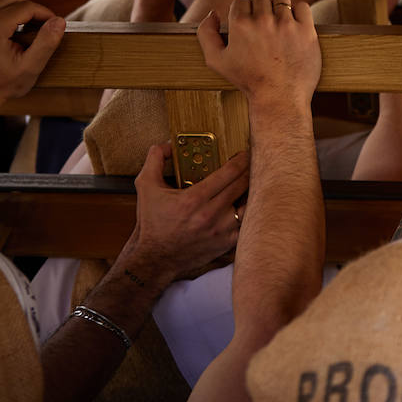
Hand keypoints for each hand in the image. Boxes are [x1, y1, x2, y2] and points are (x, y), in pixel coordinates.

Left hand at [0, 0, 66, 125]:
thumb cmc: (1, 85)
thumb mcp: (30, 67)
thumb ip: (46, 42)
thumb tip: (59, 21)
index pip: (25, 6)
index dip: (43, 13)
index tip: (51, 23)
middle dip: (28, 9)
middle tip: (38, 25)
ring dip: (11, 9)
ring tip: (21, 27)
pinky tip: (3, 28)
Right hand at [120, 143, 250, 288]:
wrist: (155, 257)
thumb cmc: (152, 222)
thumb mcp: (146, 187)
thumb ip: (154, 160)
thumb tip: (166, 144)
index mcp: (193, 199)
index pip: (228, 173)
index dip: (241, 160)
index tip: (245, 153)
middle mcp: (210, 215)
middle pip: (242, 186)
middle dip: (250, 171)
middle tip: (254, 162)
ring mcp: (221, 231)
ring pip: (249, 205)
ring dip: (252, 192)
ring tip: (254, 182)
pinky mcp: (226, 243)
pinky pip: (247, 224)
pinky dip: (249, 213)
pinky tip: (249, 204)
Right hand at [198, 0, 320, 107]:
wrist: (279, 98)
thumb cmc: (248, 81)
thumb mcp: (216, 61)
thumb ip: (206, 33)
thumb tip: (212, 13)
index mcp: (240, 24)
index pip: (241, 0)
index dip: (244, 12)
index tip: (250, 25)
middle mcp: (263, 21)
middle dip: (261, 9)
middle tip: (265, 28)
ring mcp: (286, 25)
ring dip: (280, 9)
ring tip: (280, 27)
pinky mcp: (306, 31)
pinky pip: (302, 6)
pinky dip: (299, 13)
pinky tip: (295, 26)